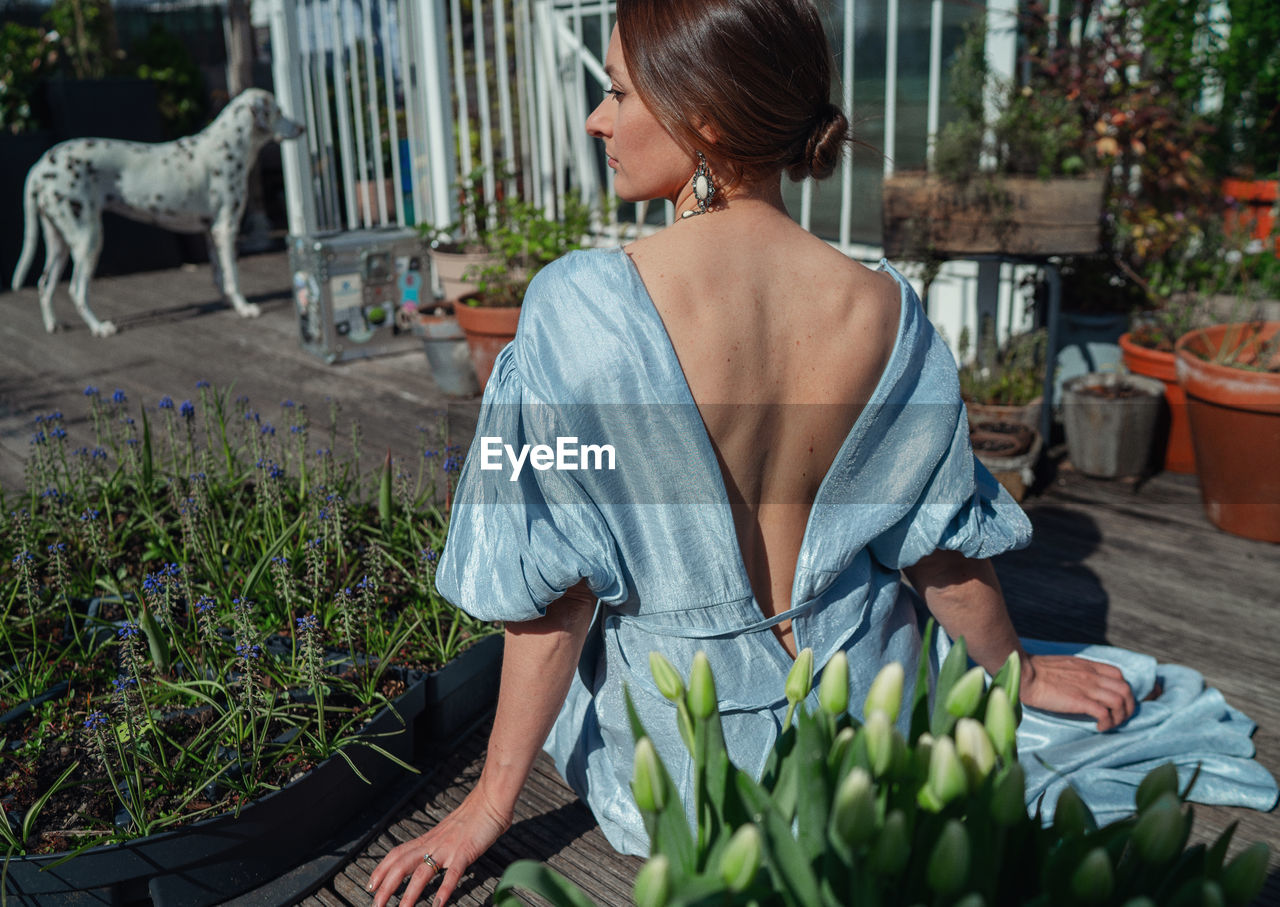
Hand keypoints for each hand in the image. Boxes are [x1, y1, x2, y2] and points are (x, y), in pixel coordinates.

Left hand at [367, 788, 510, 906]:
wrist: (490, 800)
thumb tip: (432, 857)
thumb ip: (439, 844)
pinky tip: (438, 904)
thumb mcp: (449, 831)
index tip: (371, 885)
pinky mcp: (465, 852)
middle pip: (402, 864)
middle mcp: (433, 843)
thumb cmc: (474, 816)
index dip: (382, 869)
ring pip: (422, 872)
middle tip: (376, 905)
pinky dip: (445, 889)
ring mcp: (448, 848)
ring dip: (410, 893)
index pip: (397, 853)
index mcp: (428, 839)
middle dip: (386, 886)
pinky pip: (453, 873)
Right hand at [1021, 654, 1136, 731]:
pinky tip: (1099, 727)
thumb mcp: (1063, 665)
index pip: (1118, 675)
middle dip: (1128, 707)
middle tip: (1119, 718)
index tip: (1116, 702)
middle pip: (1126, 689)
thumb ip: (1077, 672)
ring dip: (1120, 717)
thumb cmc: (1037, 671)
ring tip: (1109, 725)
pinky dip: (1108, 723)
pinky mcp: (1080, 701)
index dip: (1123, 689)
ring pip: (1120, 701)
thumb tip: (1082, 684)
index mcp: (1088, 666)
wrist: (1025, 674)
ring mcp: (1088, 688)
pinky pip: (1105, 713)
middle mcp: (1092, 675)